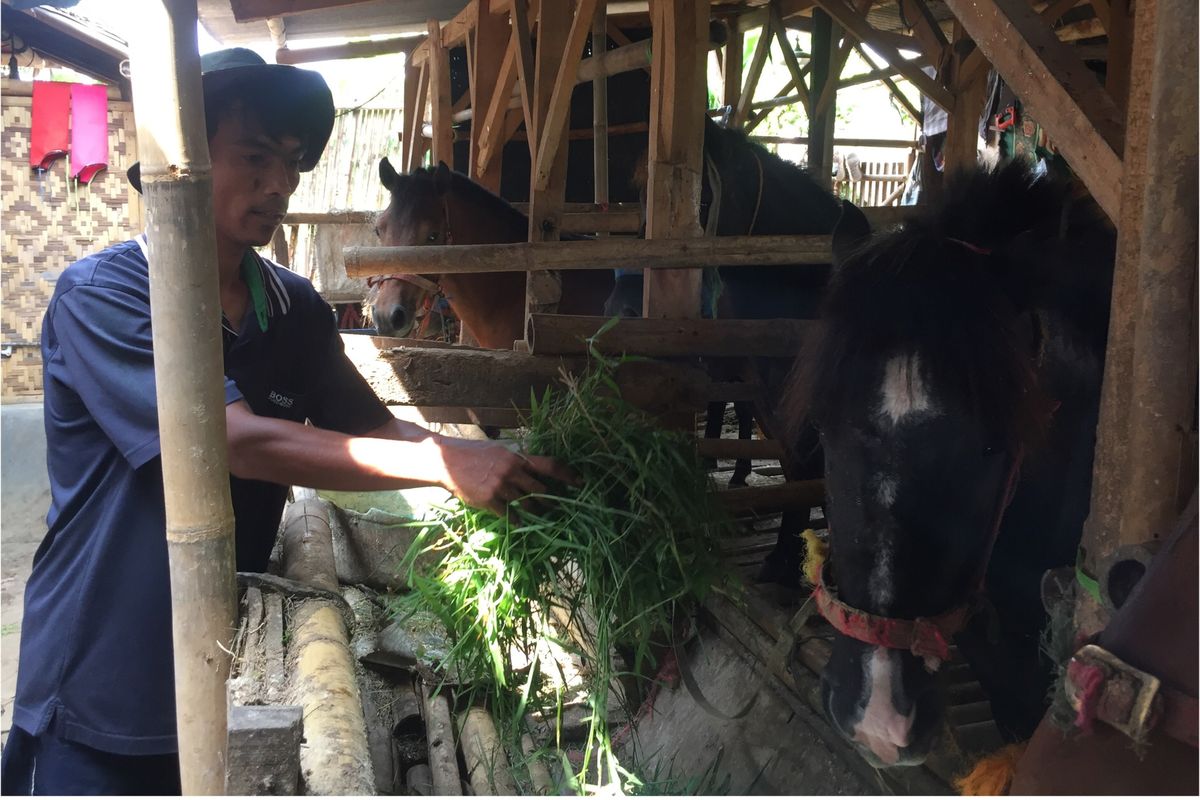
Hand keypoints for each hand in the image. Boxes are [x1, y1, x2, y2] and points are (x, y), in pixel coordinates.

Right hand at [437, 439, 577, 514]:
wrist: (445, 461)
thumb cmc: (473, 454)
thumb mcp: (499, 450)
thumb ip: (516, 459)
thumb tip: (535, 466)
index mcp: (516, 456)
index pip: (549, 465)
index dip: (567, 474)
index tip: (580, 482)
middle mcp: (512, 471)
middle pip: (541, 489)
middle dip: (553, 500)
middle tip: (560, 506)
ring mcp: (500, 486)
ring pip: (527, 504)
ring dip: (537, 511)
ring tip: (543, 515)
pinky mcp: (489, 500)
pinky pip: (510, 514)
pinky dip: (518, 519)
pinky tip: (521, 522)